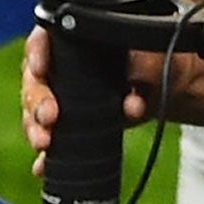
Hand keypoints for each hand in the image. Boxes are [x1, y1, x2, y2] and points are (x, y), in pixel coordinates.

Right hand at [20, 26, 159, 173]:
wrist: (169, 84)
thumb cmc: (158, 58)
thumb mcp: (154, 54)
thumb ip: (142, 69)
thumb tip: (132, 104)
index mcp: (74, 39)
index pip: (43, 40)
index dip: (37, 53)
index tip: (40, 69)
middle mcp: (59, 67)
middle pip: (34, 82)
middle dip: (38, 102)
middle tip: (49, 116)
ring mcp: (59, 98)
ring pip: (34, 113)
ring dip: (36, 128)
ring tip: (44, 142)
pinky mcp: (65, 124)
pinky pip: (48, 139)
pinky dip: (45, 155)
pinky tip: (43, 165)